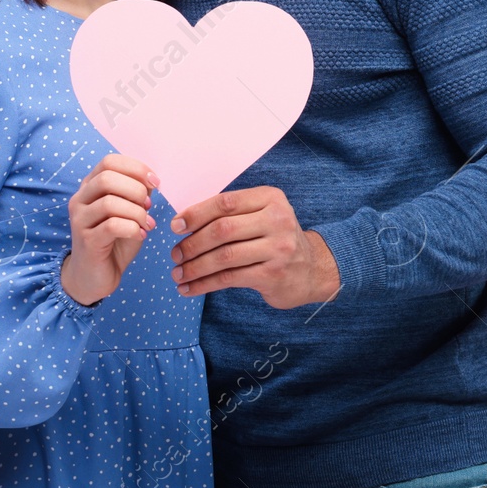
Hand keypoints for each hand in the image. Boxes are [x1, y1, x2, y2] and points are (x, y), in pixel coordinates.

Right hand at [61, 154, 159, 306]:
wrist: (94, 277)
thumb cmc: (114, 242)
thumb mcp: (129, 213)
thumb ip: (137, 195)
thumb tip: (151, 181)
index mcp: (90, 187)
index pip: (109, 162)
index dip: (136, 168)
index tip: (155, 182)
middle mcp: (80, 199)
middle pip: (107, 178)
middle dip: (136, 189)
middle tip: (149, 206)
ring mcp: (80, 220)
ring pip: (110, 202)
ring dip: (137, 212)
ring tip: (147, 224)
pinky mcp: (86, 241)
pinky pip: (112, 226)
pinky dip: (133, 228)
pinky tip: (140, 235)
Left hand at [168, 186, 340, 308]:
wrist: (312, 269)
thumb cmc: (275, 240)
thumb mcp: (262, 216)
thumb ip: (233, 214)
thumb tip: (184, 222)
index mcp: (270, 198)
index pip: (226, 202)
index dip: (196, 214)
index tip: (175, 226)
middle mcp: (277, 220)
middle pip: (222, 230)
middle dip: (192, 243)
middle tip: (174, 255)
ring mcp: (277, 249)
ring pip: (224, 256)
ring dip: (194, 267)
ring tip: (178, 274)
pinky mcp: (272, 274)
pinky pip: (229, 278)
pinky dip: (204, 284)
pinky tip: (190, 288)